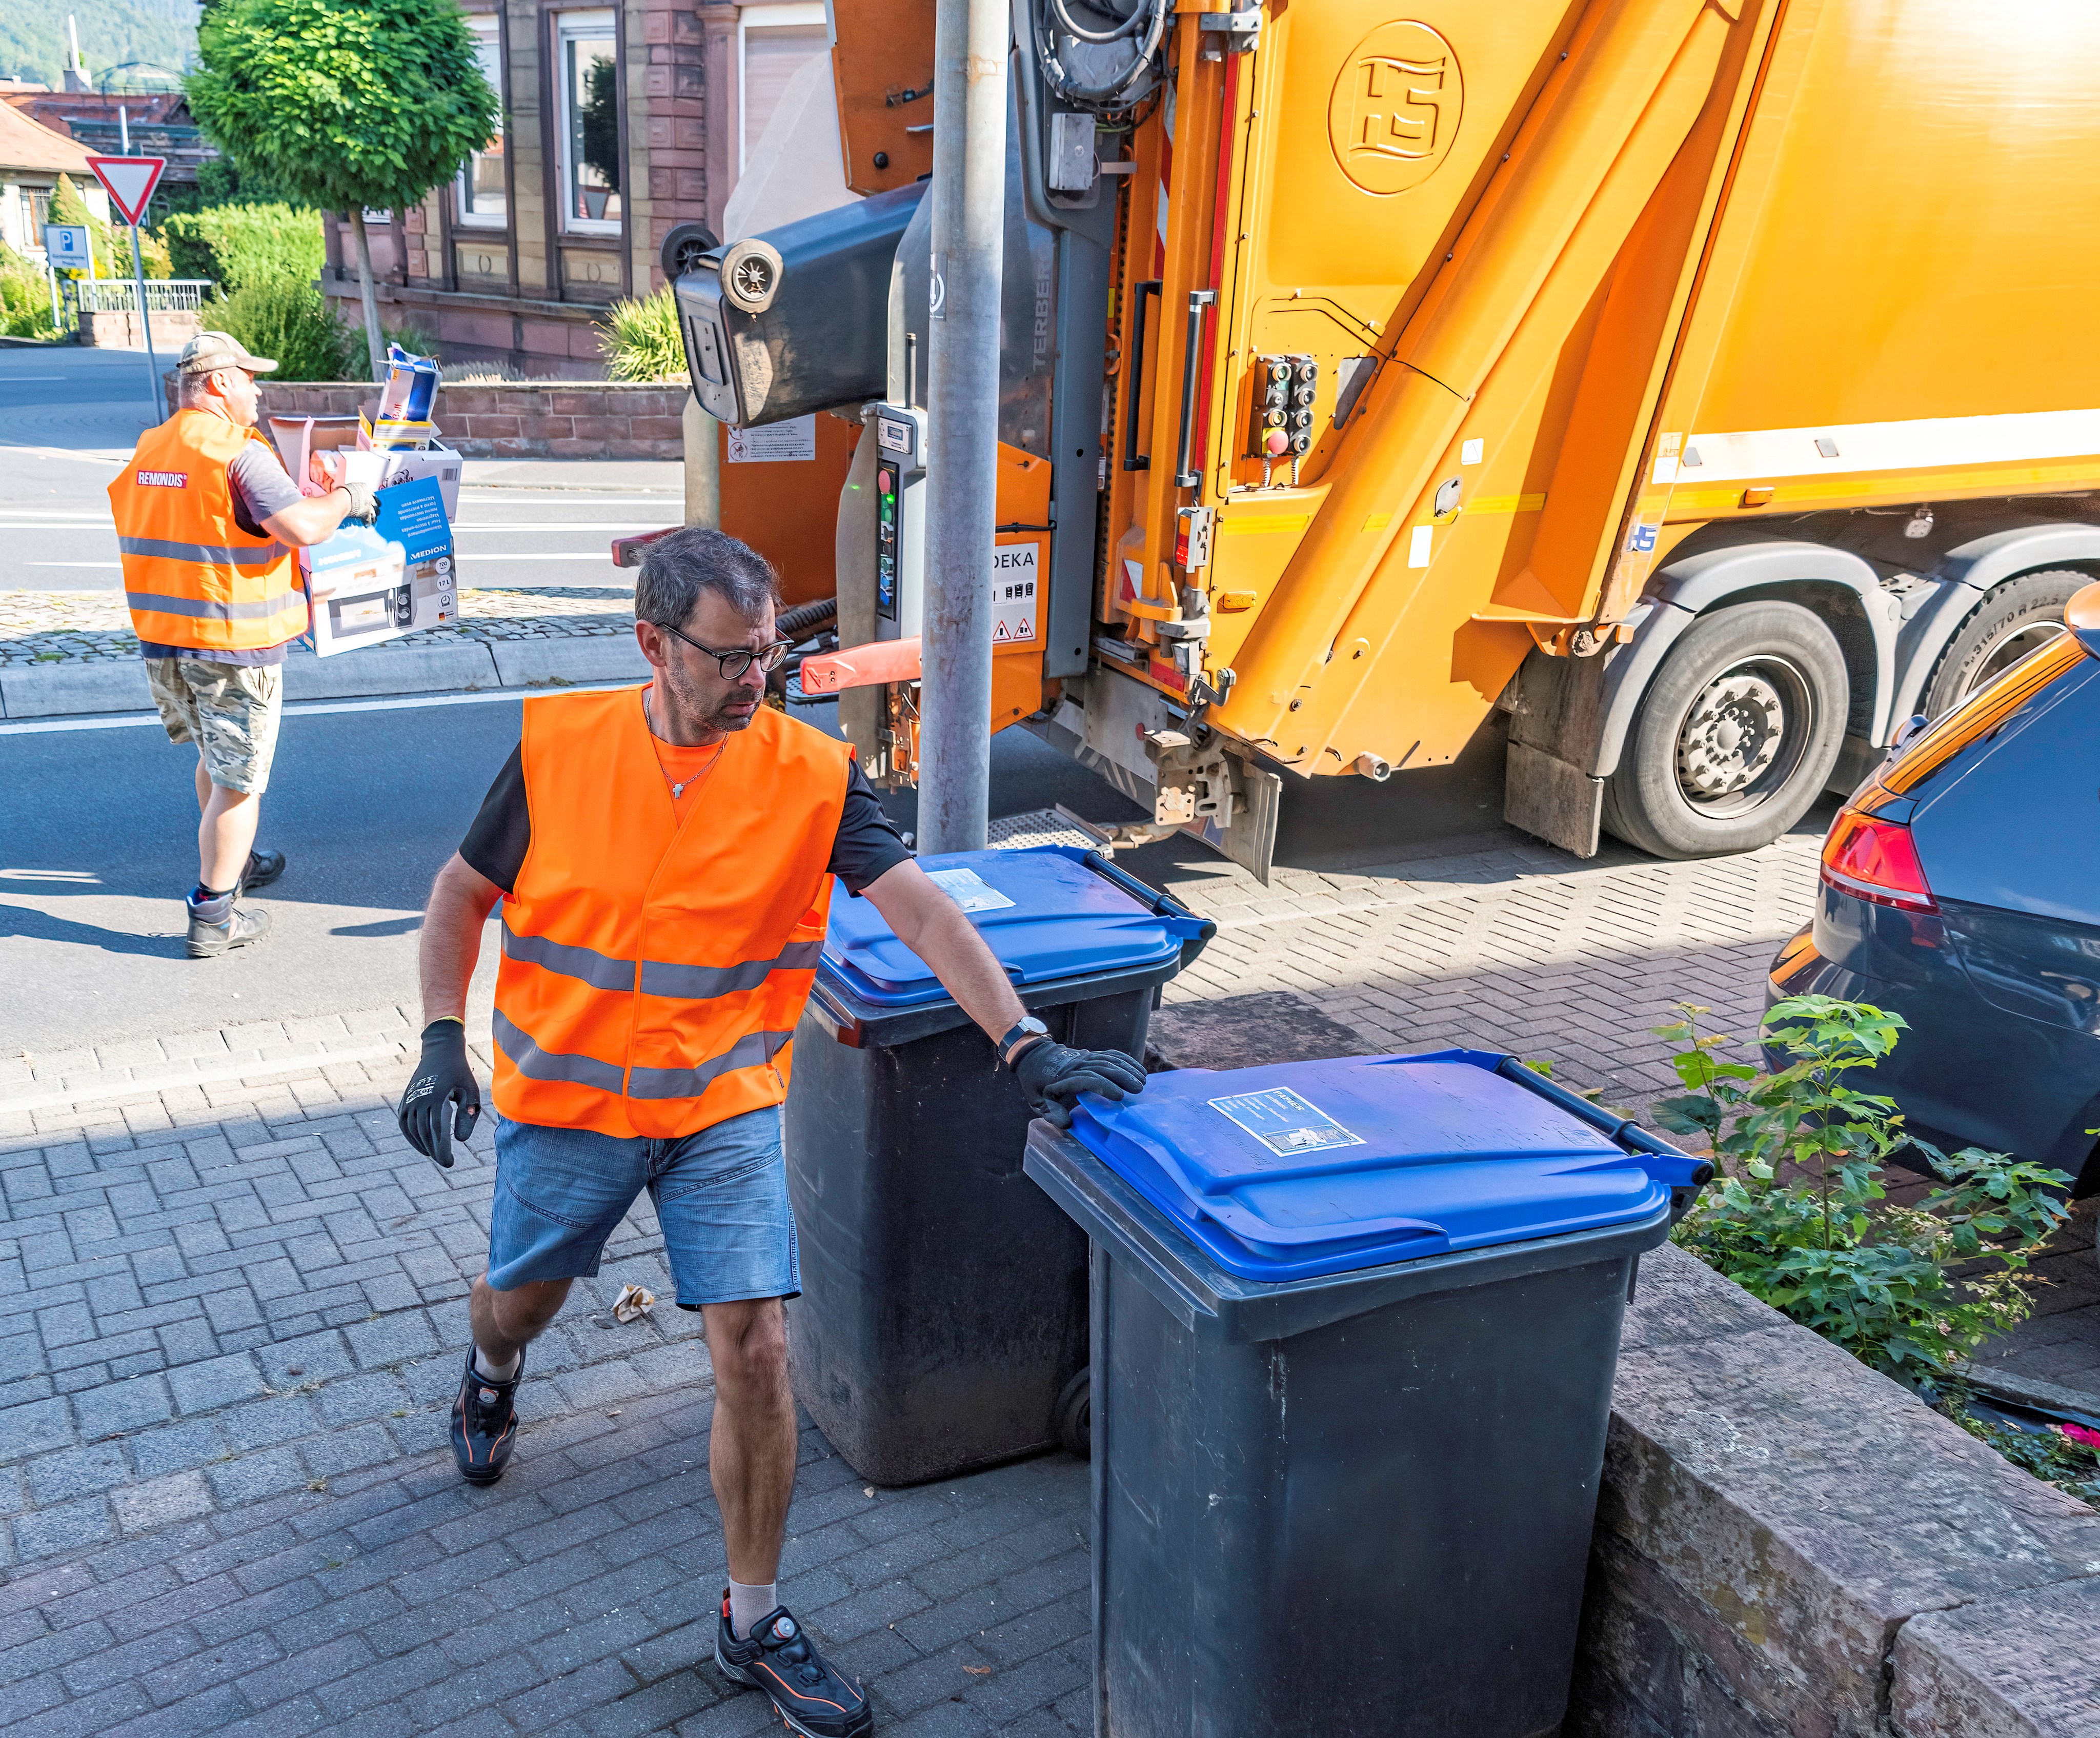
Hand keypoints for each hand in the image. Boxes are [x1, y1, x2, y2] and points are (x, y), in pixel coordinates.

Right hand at [340, 481, 377, 524]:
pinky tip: (367, 524)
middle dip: (376, 508)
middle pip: (376, 504)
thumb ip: (355, 490)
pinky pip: (369, 520)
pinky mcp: (367, 513)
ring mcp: (369, 506)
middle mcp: (369, 497)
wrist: (344, 498)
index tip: (374, 502)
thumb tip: (351, 492)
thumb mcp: (351, 487)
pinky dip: (368, 523)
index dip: (374, 500)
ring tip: (374, 519)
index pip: (373, 495)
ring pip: (375, 513)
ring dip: (374, 516)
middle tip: (376, 511)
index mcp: (365, 489)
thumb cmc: (344, 492)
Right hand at [398, 1018, 480, 1166]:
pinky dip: (411, 1137)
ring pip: (412, 1130)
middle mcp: (419, 1099)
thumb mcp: (470, 1090)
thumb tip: (460, 1140)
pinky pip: (404, 1123)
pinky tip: (423, 1146)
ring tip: (435, 1155)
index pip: (437, 1130)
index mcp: (437, 1097)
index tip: (449, 1162)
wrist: (440, 1052)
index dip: (442, 1149)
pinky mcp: (404, 1100)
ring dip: (422, 1145)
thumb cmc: (459, 1073)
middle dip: (435, 1151)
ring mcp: (409, 1099)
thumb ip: (467, 1114)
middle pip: (424, 1133)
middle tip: (446, 1163)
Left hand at [1011, 1038, 1146, 1128]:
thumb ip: (1051, 1113)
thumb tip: (1068, 1125)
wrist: (1033, 1056)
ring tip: (1142, 1081)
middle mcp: (1077, 1064)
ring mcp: (1084, 1057)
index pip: (1087, 1079)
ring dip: (1127, 1069)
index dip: (1103, 1087)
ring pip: (1109, 1060)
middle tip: (1138, 1090)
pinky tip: (1138, 1068)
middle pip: (1103, 1068)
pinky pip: (1110, 1054)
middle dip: (1122, 1078)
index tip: (1119, 1097)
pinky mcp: (1090, 1054)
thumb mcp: (1036, 1101)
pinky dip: (1125, 1060)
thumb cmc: (1036, 1083)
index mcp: (1063, 1078)